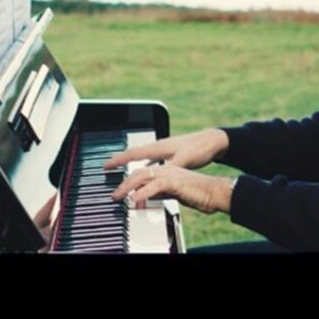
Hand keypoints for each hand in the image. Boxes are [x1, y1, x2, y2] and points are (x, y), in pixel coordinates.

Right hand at [102, 128, 229, 171]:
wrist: (212, 141)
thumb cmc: (199, 149)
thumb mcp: (184, 161)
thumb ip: (169, 169)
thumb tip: (157, 178)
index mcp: (158, 148)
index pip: (133, 154)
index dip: (118, 160)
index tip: (106, 165)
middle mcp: (158, 146)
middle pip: (133, 153)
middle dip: (119, 159)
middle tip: (106, 167)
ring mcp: (163, 149)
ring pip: (141, 155)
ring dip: (130, 161)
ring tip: (121, 167)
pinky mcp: (170, 152)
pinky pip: (150, 157)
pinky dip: (143, 163)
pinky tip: (145, 168)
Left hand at [110, 163, 234, 214]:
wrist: (215, 192)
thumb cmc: (199, 193)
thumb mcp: (174, 193)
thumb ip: (160, 192)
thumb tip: (147, 197)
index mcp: (166, 170)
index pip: (142, 172)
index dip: (129, 179)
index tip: (118, 188)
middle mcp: (166, 168)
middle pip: (138, 173)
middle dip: (123, 183)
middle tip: (113, 195)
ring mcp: (170, 173)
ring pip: (143, 176)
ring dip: (128, 187)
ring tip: (118, 197)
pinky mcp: (174, 181)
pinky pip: (154, 186)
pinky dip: (142, 192)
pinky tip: (134, 199)